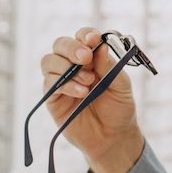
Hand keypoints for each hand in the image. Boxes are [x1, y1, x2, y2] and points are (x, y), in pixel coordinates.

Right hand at [40, 27, 143, 172]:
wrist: (113, 138)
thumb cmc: (119, 109)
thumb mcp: (122, 86)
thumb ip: (110, 66)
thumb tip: (100, 46)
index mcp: (91, 58)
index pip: (82, 37)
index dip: (85, 34)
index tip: (93, 38)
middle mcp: (73, 66)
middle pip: (60, 44)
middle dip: (72, 47)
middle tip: (86, 57)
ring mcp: (61, 81)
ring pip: (49, 61)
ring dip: (67, 67)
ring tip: (89, 81)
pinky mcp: (53, 98)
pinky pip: (50, 84)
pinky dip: (66, 85)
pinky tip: (82, 93)